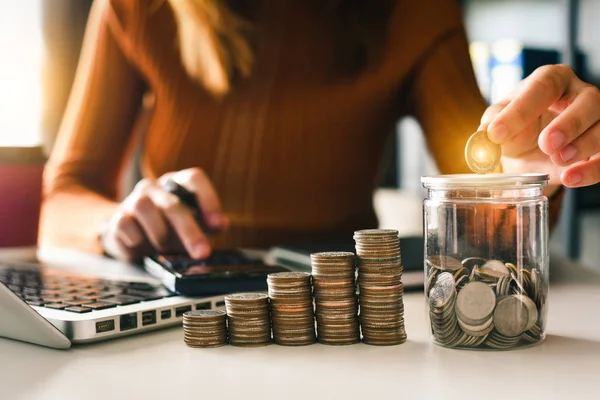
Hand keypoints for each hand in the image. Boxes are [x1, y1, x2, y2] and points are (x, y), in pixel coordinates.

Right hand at [100, 168, 227, 261]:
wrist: (129, 232)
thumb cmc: (168, 226)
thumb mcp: (193, 224)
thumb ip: (209, 224)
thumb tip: (222, 224)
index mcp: (177, 183)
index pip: (194, 178)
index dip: (208, 199)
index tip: (217, 224)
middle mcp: (155, 188)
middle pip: (173, 203)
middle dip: (189, 231)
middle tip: (202, 253)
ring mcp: (134, 200)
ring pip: (144, 208)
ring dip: (159, 234)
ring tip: (165, 249)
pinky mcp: (118, 217)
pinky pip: (125, 225)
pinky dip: (137, 240)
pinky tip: (143, 247)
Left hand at [479, 64, 599, 187]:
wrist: (528, 151)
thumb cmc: (516, 128)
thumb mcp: (498, 123)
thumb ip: (491, 125)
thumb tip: (484, 135)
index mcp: (551, 80)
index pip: (543, 86)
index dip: (522, 109)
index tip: (498, 132)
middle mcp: (580, 94)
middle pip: (587, 102)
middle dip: (568, 124)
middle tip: (547, 143)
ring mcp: (597, 119)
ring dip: (583, 145)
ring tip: (558, 159)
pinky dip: (591, 169)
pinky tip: (570, 177)